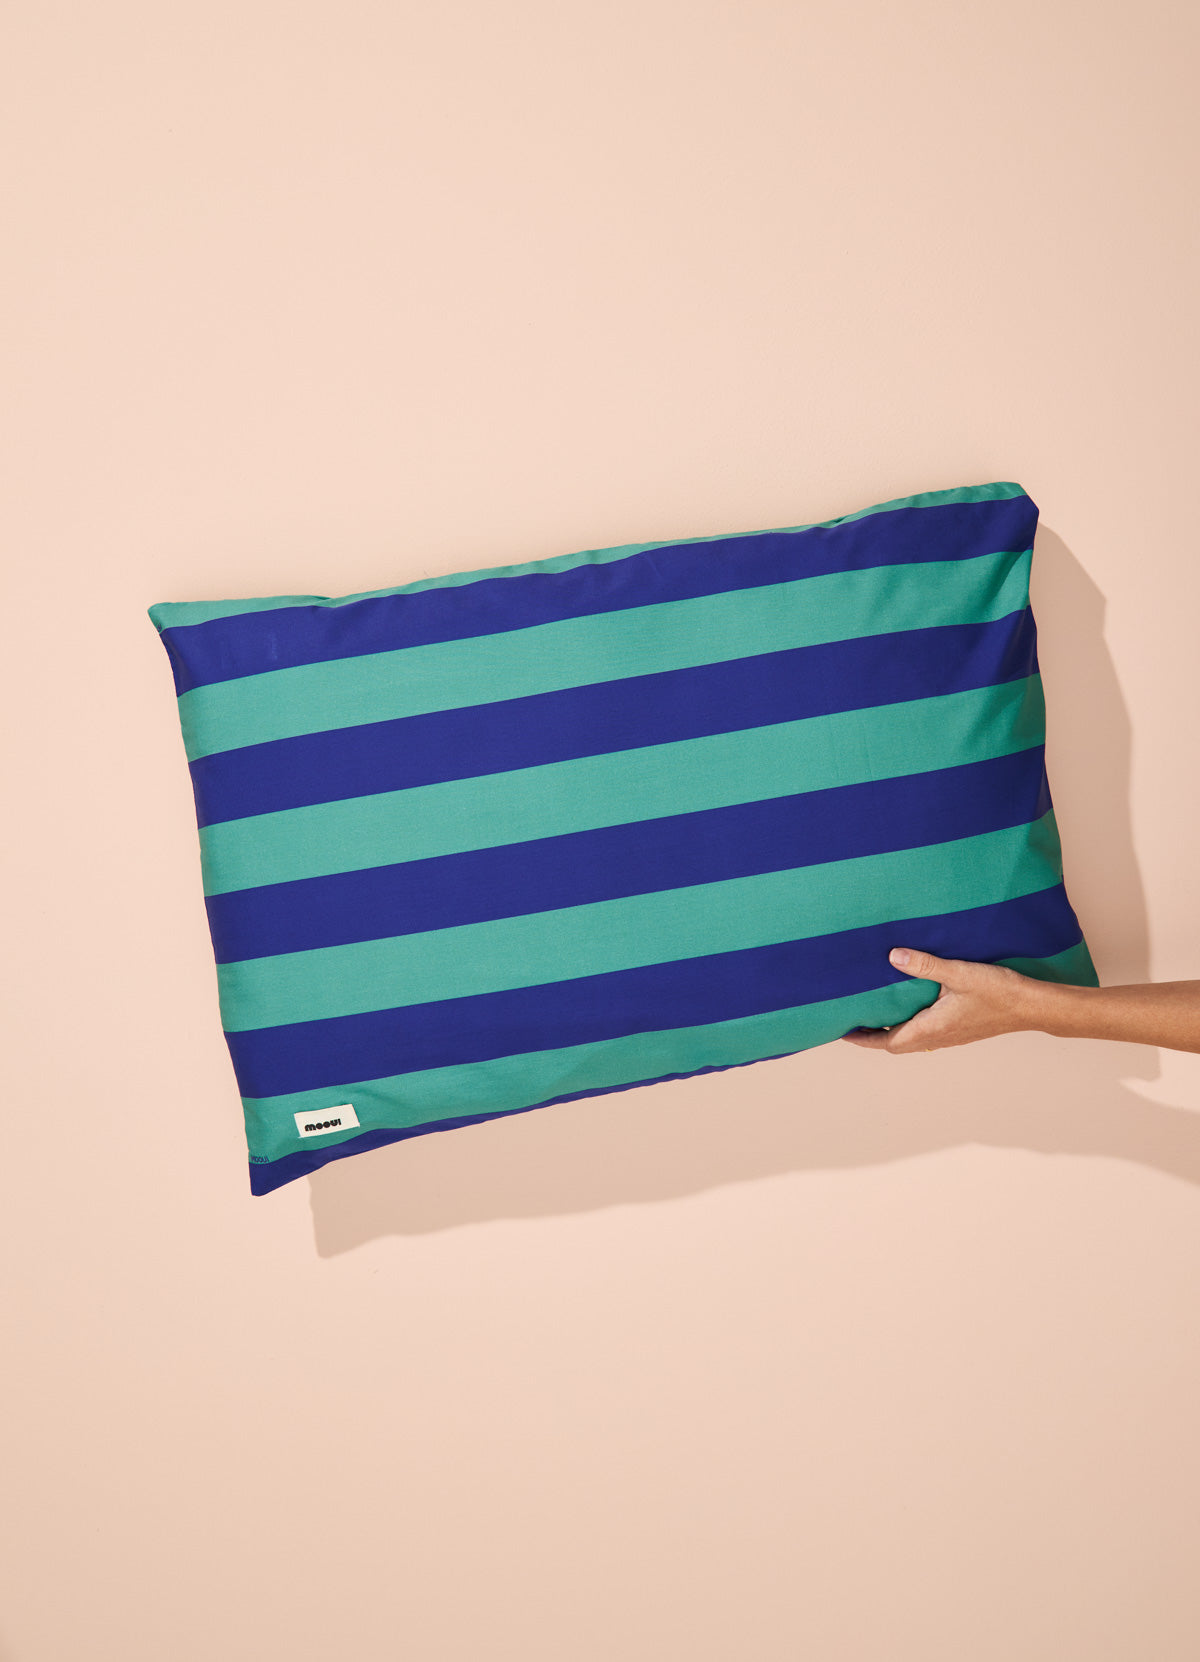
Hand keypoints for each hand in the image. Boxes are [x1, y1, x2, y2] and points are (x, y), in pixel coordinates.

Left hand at [840, 947, 1039, 1053]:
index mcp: (932, 1029)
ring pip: (911, 1041)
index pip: (887, 1043)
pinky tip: (909, 1010)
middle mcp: (938, 1038)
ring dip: (891, 1033)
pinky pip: (926, 1034)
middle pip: (896, 1045)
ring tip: (874, 1017)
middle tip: (853, 1023)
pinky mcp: (960, 1030)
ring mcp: (950, 1037)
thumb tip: (893, 956)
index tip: (843, 1032)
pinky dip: (909, 1027)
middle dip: (872, 1037)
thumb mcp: (958, 973)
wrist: (1032, 1006)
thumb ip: (926, 965)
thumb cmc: (998, 991)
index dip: (863, 1039)